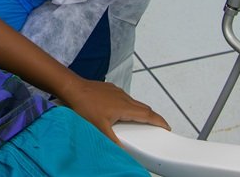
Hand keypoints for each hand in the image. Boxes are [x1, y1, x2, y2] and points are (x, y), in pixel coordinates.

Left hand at [55, 78, 170, 144]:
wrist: (73, 88)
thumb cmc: (84, 105)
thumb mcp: (99, 127)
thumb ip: (113, 140)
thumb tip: (122, 151)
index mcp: (125, 108)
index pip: (148, 115)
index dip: (160, 121)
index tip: (166, 127)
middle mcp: (124, 98)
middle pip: (144, 108)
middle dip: (152, 117)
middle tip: (155, 126)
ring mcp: (117, 92)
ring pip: (134, 102)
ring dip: (139, 111)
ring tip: (138, 121)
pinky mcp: (110, 89)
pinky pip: (124, 97)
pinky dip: (128, 105)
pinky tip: (118, 111)